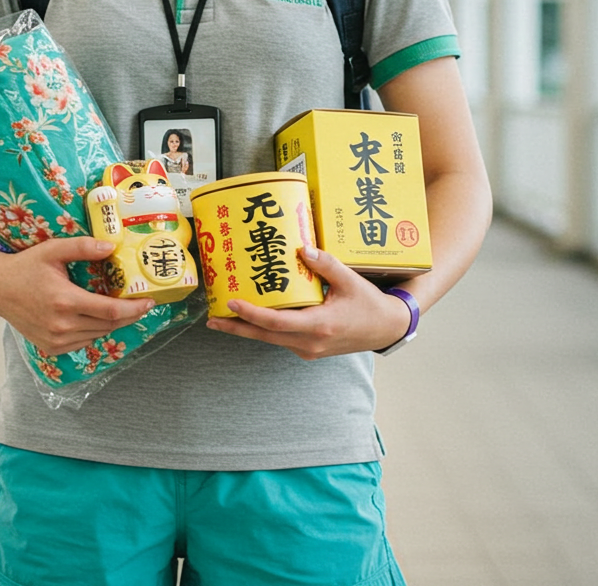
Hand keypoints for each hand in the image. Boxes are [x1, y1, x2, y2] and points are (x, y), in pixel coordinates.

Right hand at [0, 237, 155, 356]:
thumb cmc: (25, 266)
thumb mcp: (53, 250)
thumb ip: (83, 247)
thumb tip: (111, 247)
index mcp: (65, 301)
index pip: (110, 311)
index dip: (134, 308)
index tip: (150, 302)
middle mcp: (61, 326)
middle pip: (108, 325)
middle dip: (129, 316)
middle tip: (141, 304)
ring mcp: (55, 340)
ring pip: (97, 335)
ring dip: (112, 324)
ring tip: (121, 309)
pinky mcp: (51, 347)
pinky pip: (83, 342)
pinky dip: (94, 331)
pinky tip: (95, 318)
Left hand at [205, 246, 413, 359]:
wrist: (386, 329)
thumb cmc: (369, 305)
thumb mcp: (350, 280)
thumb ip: (326, 264)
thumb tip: (301, 248)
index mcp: (319, 325)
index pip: (276, 323)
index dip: (251, 314)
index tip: (231, 303)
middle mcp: (310, 342)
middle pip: (264, 336)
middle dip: (236, 328)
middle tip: (211, 320)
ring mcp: (309, 349)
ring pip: (271, 340)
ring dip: (248, 330)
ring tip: (224, 317)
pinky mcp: (309, 350)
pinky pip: (282, 340)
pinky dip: (265, 330)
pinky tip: (254, 317)